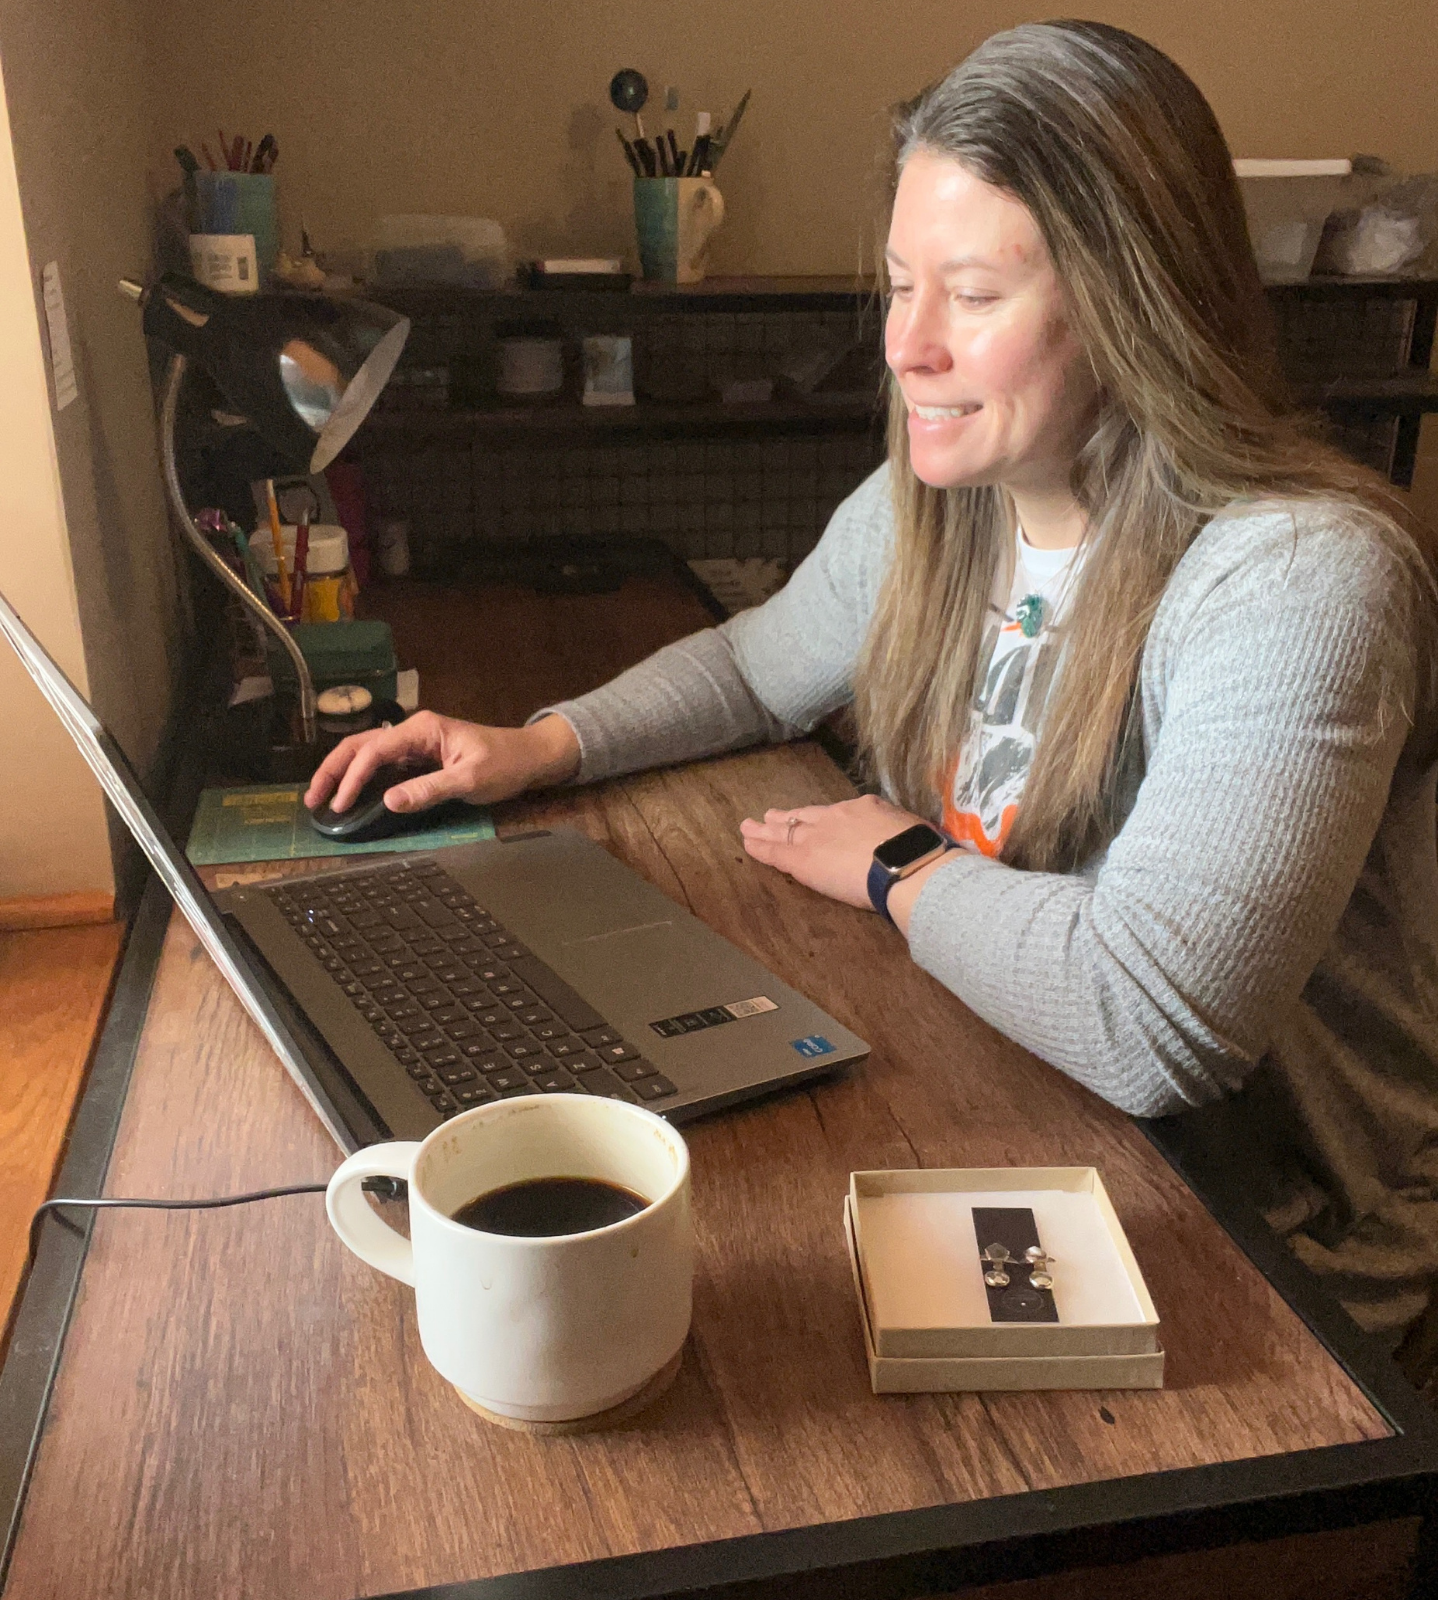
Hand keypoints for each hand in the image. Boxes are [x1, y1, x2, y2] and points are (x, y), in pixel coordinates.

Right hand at [304, 711, 579, 815]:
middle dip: (333, 771)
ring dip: (343, 773)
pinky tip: (352, 795)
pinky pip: (383, 764)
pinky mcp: (420, 757)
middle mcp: (413, 731)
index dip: (352, 778)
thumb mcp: (470, 779)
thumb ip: (430, 789)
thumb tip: (389, 801)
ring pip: (367, 753)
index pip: (374, 751)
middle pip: (360, 746)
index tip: (340, 806)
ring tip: (323, 798)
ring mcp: (415, 743)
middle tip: (313, 800)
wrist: (530, 757)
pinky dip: (362, 778)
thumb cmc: (505, 764)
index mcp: (422, 729)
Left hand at [739, 793, 930, 911]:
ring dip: (766, 829)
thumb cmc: (920, 851)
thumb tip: (913, 843)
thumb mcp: (916, 832)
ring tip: (749, 827)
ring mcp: (818, 836)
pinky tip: (748, 844)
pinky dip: (760, 847)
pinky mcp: (804, 858)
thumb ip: (904, 835)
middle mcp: (837, 817)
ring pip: (785, 830)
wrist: (906, 863)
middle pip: (806, 816)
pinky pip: (776, 851)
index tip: (814, 819)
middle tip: (770, 815)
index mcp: (866, 809)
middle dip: (788, 817)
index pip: (838, 814)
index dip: (822, 818)